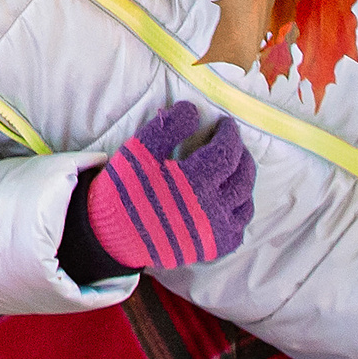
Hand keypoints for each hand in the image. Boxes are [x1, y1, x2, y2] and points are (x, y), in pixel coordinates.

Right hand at [86, 102, 254, 269]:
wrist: (112, 235)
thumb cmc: (125, 189)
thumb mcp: (139, 150)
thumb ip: (168, 127)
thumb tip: (193, 110)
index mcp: (194, 182)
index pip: (226, 152)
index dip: (229, 134)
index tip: (225, 123)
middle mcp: (212, 209)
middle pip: (242, 176)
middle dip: (240, 154)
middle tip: (231, 142)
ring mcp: (216, 232)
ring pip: (245, 202)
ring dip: (243, 180)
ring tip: (234, 167)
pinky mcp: (214, 249)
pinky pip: (239, 227)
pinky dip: (239, 209)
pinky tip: (229, 199)